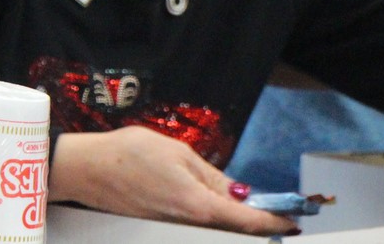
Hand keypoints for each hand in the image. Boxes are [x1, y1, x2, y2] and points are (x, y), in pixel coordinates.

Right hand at [49, 127, 296, 234]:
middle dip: (259, 224)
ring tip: (254, 207)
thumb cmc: (130, 154)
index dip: (274, 222)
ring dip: (237, 221)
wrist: (87, 169)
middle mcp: (186, 224)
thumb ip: (213, 177)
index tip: (295, 221)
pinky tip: (221, 204)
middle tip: (280, 214)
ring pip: (215, 228)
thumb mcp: (179, 154)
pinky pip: (197, 224)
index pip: (245, 221)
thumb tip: (242, 193)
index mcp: (197, 205)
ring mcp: (171, 227)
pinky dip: (216, 218)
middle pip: (232, 229)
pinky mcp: (160, 225)